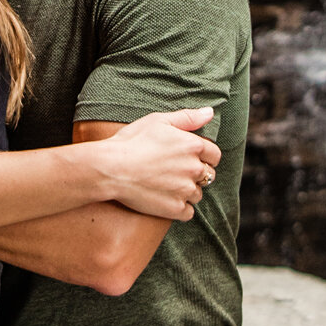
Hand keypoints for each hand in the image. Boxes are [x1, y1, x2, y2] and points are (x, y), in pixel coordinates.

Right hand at [89, 108, 221, 220]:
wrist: (111, 168)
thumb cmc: (132, 141)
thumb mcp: (159, 121)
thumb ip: (188, 117)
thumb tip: (210, 113)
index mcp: (193, 146)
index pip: (214, 155)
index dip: (204, 156)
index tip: (190, 158)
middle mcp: (194, 168)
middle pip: (208, 175)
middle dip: (196, 174)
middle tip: (175, 171)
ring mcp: (185, 190)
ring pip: (197, 194)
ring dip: (187, 191)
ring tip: (166, 185)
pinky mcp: (175, 208)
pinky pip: (188, 212)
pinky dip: (179, 208)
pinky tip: (165, 199)